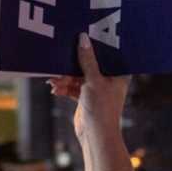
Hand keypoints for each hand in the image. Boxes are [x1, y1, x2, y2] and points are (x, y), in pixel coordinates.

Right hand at [48, 33, 131, 170]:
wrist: (95, 136)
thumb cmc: (102, 108)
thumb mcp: (93, 80)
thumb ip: (87, 59)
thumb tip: (82, 38)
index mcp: (118, 74)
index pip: (106, 53)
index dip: (94, 45)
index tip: (81, 34)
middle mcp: (109, 80)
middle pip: (89, 64)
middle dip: (73, 64)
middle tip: (59, 58)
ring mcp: (96, 89)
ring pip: (78, 76)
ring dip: (65, 78)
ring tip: (53, 79)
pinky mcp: (85, 98)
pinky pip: (73, 87)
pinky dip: (64, 87)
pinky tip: (55, 88)